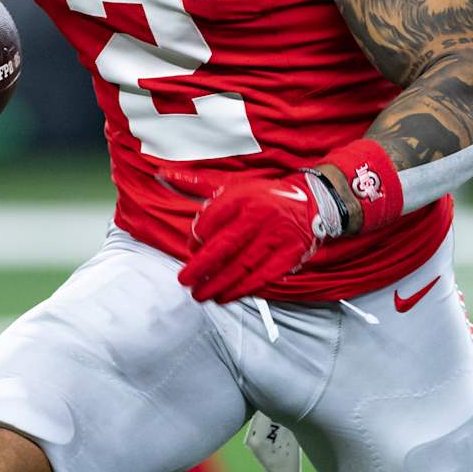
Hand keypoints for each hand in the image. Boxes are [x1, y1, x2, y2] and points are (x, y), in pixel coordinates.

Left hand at [169, 167, 326, 302]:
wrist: (310, 202)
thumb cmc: (263, 196)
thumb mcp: (231, 184)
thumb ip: (196, 184)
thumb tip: (161, 175)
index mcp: (242, 196)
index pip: (211, 220)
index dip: (196, 238)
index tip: (190, 249)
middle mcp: (259, 215)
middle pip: (224, 246)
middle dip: (201, 267)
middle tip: (185, 281)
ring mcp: (276, 236)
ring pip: (242, 265)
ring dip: (218, 284)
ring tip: (201, 294)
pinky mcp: (289, 254)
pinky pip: (262, 276)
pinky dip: (242, 289)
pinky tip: (226, 296)